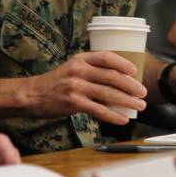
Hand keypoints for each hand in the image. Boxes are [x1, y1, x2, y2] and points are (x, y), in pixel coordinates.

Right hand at [28, 52, 145, 125]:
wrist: (31, 95)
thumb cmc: (56, 83)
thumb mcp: (72, 69)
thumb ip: (92, 70)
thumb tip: (119, 80)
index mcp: (81, 60)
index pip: (107, 57)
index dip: (123, 63)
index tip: (135, 71)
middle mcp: (79, 70)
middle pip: (112, 77)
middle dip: (131, 86)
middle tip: (143, 92)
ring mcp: (76, 86)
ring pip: (108, 93)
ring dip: (127, 101)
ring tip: (139, 105)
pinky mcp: (73, 102)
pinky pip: (98, 109)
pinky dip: (113, 115)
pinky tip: (123, 119)